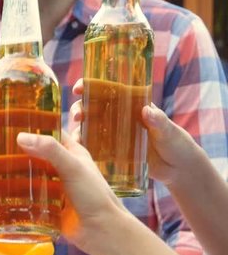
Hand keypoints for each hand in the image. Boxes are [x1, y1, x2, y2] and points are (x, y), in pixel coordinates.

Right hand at [16, 131, 127, 250]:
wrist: (101, 232)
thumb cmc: (94, 196)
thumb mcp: (73, 167)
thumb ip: (50, 150)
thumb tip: (21, 137)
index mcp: (72, 153)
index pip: (50, 132)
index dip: (34, 126)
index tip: (11, 122)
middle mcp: (62, 168)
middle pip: (36, 154)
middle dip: (18, 151)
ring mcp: (54, 187)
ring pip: (31, 175)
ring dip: (15, 172)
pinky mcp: (47, 205)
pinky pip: (30, 196)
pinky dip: (17, 193)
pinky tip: (1, 191)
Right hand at [70, 79, 202, 186]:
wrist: (179, 169)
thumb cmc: (177, 143)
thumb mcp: (168, 130)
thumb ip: (159, 120)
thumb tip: (146, 110)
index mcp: (131, 105)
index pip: (107, 90)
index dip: (90, 86)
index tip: (79, 88)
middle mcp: (119, 118)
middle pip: (92, 108)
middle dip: (79, 108)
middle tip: (77, 116)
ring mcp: (114, 135)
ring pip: (89, 127)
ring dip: (79, 129)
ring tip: (76, 136)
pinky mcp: (113, 152)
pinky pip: (94, 147)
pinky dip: (84, 147)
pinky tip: (78, 151)